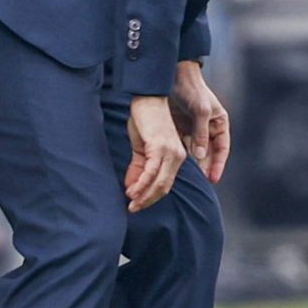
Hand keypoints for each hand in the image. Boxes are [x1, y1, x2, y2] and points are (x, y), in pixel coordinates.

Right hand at [124, 94, 185, 212]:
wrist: (147, 98)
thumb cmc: (145, 120)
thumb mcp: (141, 148)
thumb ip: (138, 168)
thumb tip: (130, 188)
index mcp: (175, 157)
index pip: (165, 184)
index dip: (151, 197)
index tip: (137, 204)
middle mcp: (177, 156)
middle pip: (164, 187)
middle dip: (147, 201)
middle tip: (133, 209)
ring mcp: (170, 152)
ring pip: (159, 183)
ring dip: (144, 196)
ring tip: (131, 203)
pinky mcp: (160, 147)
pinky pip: (151, 172)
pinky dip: (141, 184)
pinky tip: (132, 192)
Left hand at [170, 60, 230, 184]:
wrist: (173, 74)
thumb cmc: (192, 88)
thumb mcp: (200, 110)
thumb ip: (201, 133)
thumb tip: (201, 156)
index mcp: (219, 122)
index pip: (222, 148)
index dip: (218, 164)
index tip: (213, 178)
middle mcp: (208, 127)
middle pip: (209, 152)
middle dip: (206, 167)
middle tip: (200, 182)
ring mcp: (194, 128)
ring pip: (195, 151)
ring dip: (192, 164)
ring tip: (187, 177)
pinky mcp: (180, 127)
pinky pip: (182, 145)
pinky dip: (180, 155)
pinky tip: (174, 165)